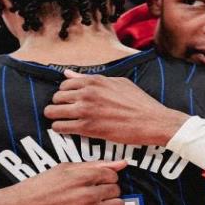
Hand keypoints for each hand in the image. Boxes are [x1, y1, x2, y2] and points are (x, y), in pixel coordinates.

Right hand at [0, 160, 126, 204]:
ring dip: (112, 202)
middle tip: (95, 190)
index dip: (107, 176)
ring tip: (99, 202)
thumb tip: (121, 163)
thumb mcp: (66, 168)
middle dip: (108, 189)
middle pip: (116, 189)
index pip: (112, 174)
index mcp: (82, 176)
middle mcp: (87, 194)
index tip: (98, 179)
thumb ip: (95, 165)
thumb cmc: (42, 185)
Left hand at [44, 70, 188, 145]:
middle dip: (58, 105)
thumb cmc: (138, 102)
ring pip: (53, 112)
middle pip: (56, 98)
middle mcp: (87, 93)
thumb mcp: (117, 82)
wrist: (151, 121)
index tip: (69, 101)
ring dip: (55, 117)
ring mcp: (85, 110)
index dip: (65, 93)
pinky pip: (61, 127)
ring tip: (62, 121)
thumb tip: (68, 74)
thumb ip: (91, 79)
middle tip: (64, 112)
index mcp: (94, 81)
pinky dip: (60, 129)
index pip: (65, 84)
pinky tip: (67, 130)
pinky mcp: (87, 128)